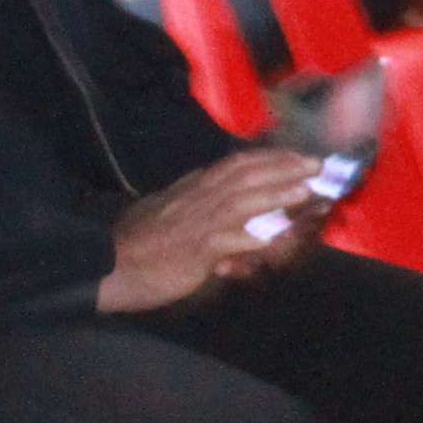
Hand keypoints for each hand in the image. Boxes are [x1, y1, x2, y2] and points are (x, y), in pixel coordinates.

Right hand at [97, 146, 329, 312]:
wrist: (107, 264)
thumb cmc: (137, 246)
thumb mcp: (170, 222)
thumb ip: (202, 224)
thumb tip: (232, 239)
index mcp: (192, 189)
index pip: (236, 165)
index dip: (269, 159)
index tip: (296, 157)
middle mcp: (197, 197)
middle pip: (245, 174)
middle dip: (282, 167)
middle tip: (315, 165)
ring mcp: (196, 221)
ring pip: (242, 200)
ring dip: (276, 193)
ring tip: (305, 189)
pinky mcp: (194, 248)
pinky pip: (229, 239)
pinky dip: (254, 237)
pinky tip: (277, 238)